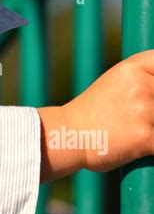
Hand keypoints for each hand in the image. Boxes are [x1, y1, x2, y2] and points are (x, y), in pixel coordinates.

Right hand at [63, 50, 153, 172]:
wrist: (69, 135)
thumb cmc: (94, 110)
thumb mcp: (117, 80)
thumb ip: (144, 77)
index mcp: (133, 68)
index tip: (150, 91)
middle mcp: (141, 86)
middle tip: (139, 113)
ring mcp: (144, 111)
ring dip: (152, 126)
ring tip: (133, 128)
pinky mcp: (145, 138)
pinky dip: (152, 146)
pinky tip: (138, 145)